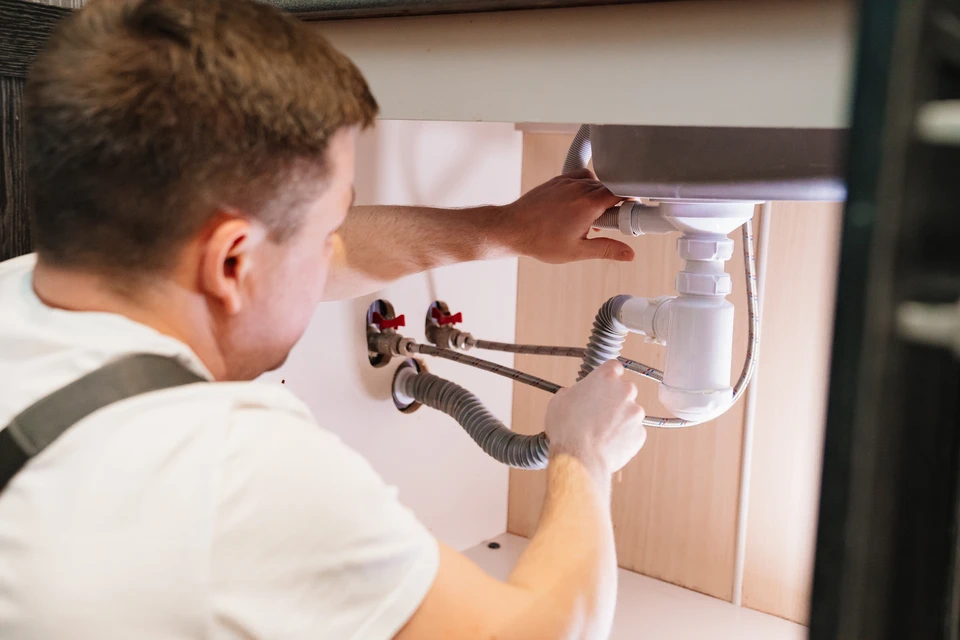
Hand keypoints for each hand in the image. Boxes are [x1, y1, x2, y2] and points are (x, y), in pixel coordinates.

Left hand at [496, 169, 635, 263]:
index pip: (621, 192)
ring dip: (600, 196)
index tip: (631, 213)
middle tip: (610, 222)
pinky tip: (581, 203)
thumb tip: (629, 254)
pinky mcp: (558, 180)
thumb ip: (607, 250)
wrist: (512, 229)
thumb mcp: (577, 251)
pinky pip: (581, 177)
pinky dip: (587, 187)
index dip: (631, 201)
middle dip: (616, 202)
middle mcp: (579, 188)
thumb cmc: (540, 241)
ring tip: (592, 217)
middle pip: (610, 187)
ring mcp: (568, 182)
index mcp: (588, 204)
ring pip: (596, 182)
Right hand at [545, 360, 646, 475]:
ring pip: (630, 412)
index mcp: (605, 377)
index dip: (608, 376)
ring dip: (620, 418)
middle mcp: (625, 391)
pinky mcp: (640, 433)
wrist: (579, 458)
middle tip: (600, 412)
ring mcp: (635, 412)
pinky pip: (633, 431)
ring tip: (602, 431)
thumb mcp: (558, 401)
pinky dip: (624, 436)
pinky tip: (608, 442)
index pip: (614, 367)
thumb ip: (571, 392)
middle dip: (615, 399)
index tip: (604, 384)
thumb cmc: (567, 429)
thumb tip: (571, 395)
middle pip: (625, 389)